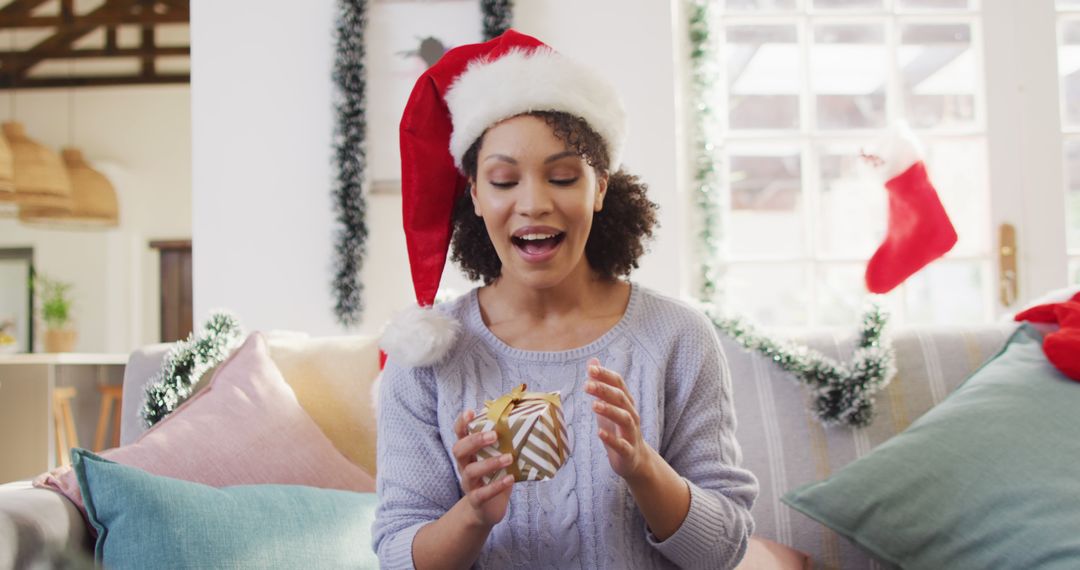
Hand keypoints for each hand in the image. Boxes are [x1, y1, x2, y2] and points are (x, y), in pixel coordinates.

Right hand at [452, 409, 514, 528]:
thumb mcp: (496, 459)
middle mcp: (464, 466)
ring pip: (471, 471)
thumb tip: (527, 424)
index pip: (459, 434)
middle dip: (475, 440)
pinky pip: (482, 493)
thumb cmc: (493, 478)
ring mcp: (469, 484)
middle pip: (459, 449)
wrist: (485, 510)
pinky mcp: (476, 500)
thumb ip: (505, 445)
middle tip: (494, 435)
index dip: (462, 423)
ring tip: (509, 457)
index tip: (470, 412)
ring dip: (490, 463)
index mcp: (468, 453)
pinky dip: (496, 485)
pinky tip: (510, 479)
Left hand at [585, 358, 652, 481]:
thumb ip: (601, 384)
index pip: (619, 384)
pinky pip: (622, 445)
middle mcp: (631, 415)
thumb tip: (592, 361)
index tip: (590, 369)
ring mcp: (631, 434)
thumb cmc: (618, 430)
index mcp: (626, 403)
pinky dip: (612, 439)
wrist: (635, 460)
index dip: (606, 375)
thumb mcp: (608, 405)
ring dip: (610, 411)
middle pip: (621, 399)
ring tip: (594, 405)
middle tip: (586, 385)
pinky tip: (599, 433)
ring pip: (625, 419)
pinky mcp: (628, 452)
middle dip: (604, 390)